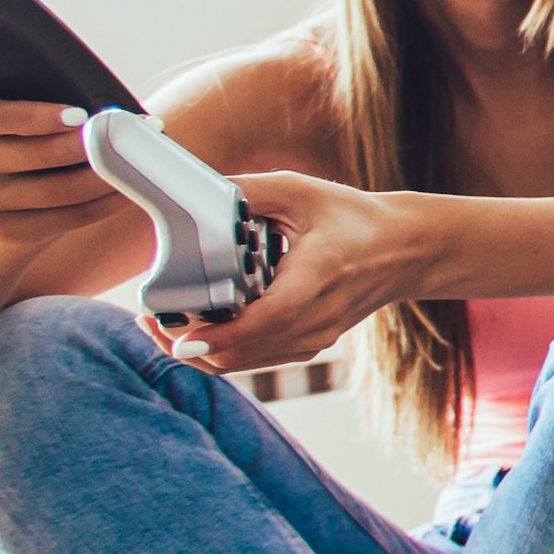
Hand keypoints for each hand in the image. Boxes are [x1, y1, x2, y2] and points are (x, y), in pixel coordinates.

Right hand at [0, 95, 116, 243]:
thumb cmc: (5, 120)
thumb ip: (26, 91)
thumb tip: (96, 93)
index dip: (28, 117)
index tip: (79, 114)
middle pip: (27, 157)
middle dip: (88, 145)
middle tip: (130, 132)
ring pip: (52, 192)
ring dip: (105, 175)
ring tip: (137, 158)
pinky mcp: (1, 230)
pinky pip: (62, 220)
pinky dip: (102, 204)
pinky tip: (128, 188)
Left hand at [153, 171, 417, 372]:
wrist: (405, 251)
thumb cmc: (354, 218)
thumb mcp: (302, 191)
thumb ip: (247, 191)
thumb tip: (193, 191)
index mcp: (319, 276)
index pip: (269, 319)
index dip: (222, 334)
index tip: (181, 337)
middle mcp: (318, 318)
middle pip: (243, 351)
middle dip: (188, 345)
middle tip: (148, 322)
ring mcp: (315, 337)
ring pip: (245, 362)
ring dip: (199, 351)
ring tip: (162, 326)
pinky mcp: (309, 345)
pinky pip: (256, 359)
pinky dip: (222, 350)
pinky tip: (197, 330)